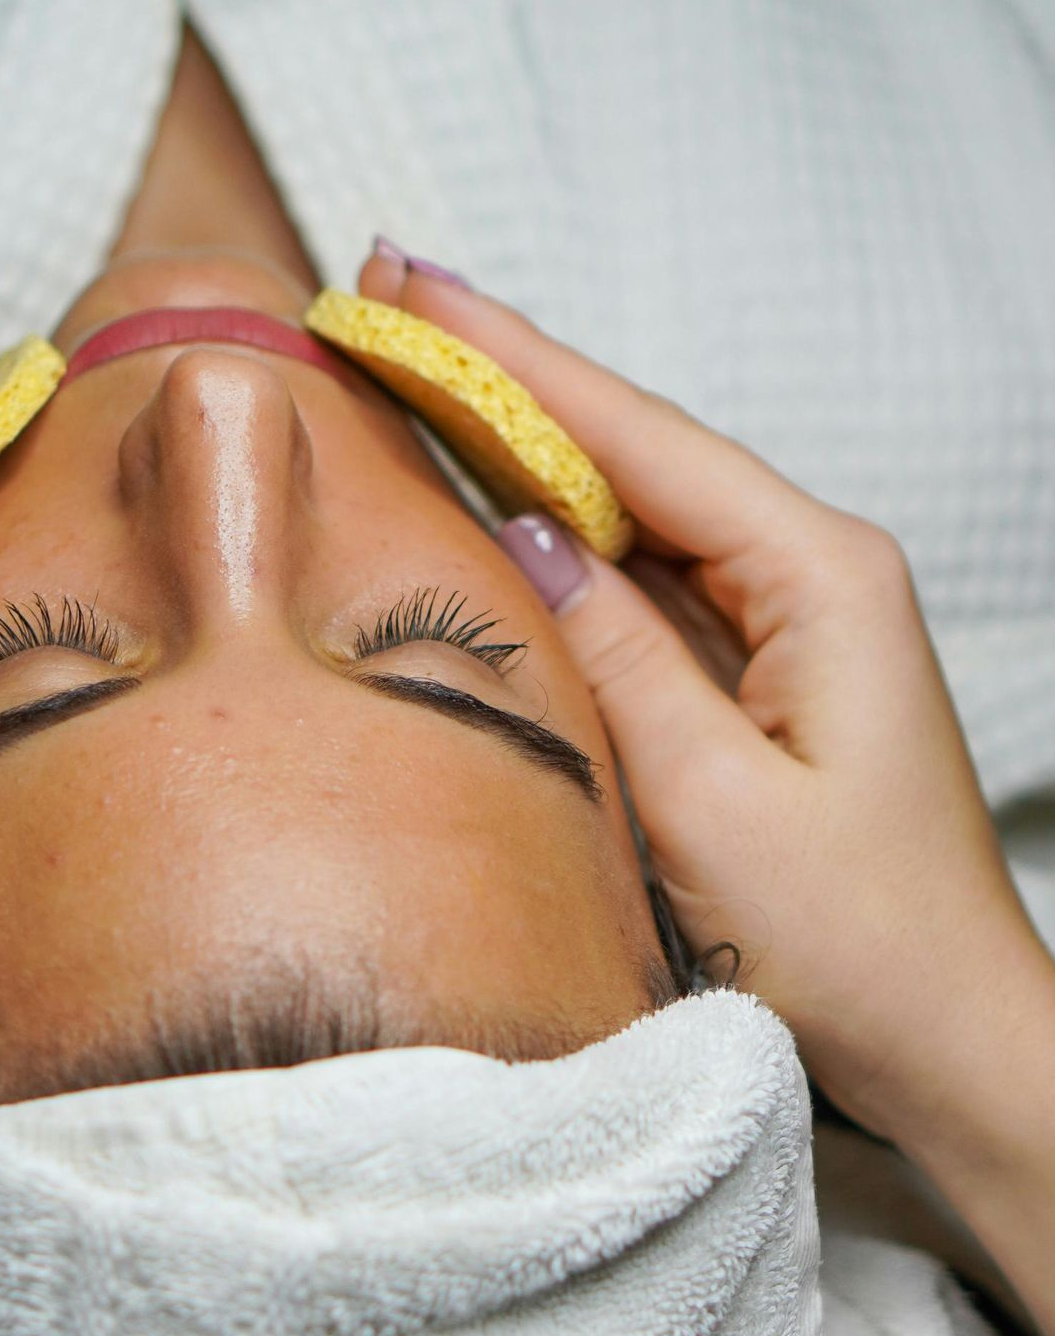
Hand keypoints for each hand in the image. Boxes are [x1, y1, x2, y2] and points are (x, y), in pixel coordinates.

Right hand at [360, 247, 1054, 1176]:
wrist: (951, 1048)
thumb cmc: (856, 945)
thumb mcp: (708, 806)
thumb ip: (613, 658)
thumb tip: (525, 536)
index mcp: (820, 577)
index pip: (637, 439)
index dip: (512, 360)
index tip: (409, 288)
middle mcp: (813, 576)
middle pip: (633, 453)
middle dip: (506, 377)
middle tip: (384, 297)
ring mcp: (790, 628)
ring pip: (634, 516)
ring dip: (524, 451)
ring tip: (412, 375)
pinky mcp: (764, 685)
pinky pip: (646, 591)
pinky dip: (562, 544)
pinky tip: (491, 509)